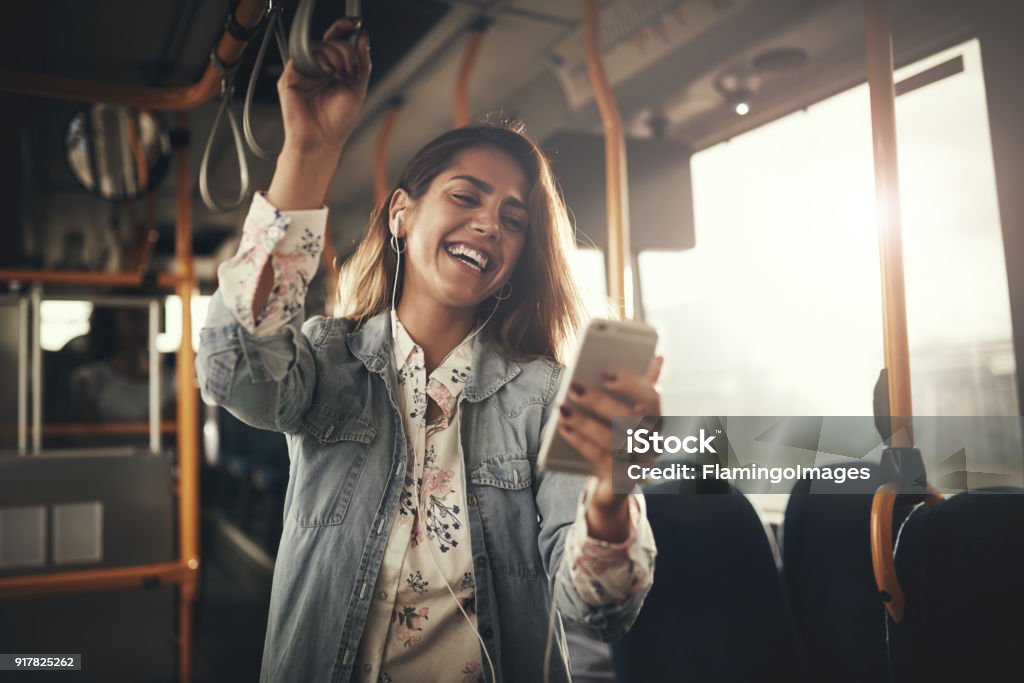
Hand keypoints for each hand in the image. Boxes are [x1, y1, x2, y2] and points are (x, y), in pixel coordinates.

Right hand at [277, 16, 371, 154]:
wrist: (322, 141)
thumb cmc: (337, 121)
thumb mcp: (358, 88)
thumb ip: (362, 62)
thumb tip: (363, 37)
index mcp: (332, 68)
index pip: (336, 39)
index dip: (345, 28)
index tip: (357, 23)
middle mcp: (317, 68)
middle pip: (330, 39)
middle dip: (346, 49)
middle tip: (352, 68)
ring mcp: (303, 71)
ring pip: (319, 45)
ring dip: (336, 55)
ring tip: (342, 75)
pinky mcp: (291, 76)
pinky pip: (305, 56)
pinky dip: (321, 60)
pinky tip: (329, 73)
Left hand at [557, 356, 663, 541]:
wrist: (618, 486)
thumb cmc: (624, 440)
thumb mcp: (633, 415)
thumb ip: (640, 388)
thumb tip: (657, 358)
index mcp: (657, 422)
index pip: (652, 398)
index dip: (630, 384)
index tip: (605, 373)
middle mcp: (653, 443)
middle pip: (629, 419)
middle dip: (600, 402)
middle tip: (574, 387)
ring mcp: (639, 464)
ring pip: (612, 440)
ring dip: (585, 422)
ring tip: (563, 408)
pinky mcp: (622, 480)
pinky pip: (599, 459)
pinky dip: (580, 441)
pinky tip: (563, 427)